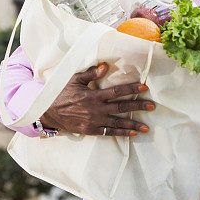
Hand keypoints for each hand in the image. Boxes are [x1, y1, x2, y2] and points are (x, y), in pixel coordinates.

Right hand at [40, 62, 154, 136]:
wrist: (47, 112)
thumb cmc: (61, 93)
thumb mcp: (74, 80)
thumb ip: (91, 74)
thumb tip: (106, 65)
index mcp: (92, 95)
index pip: (116, 91)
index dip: (131, 88)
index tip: (145, 87)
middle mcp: (95, 109)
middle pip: (121, 107)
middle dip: (138, 106)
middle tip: (152, 107)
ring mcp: (93, 121)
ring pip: (117, 123)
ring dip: (133, 124)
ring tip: (146, 127)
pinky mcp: (90, 130)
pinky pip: (109, 133)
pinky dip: (121, 133)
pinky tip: (133, 133)